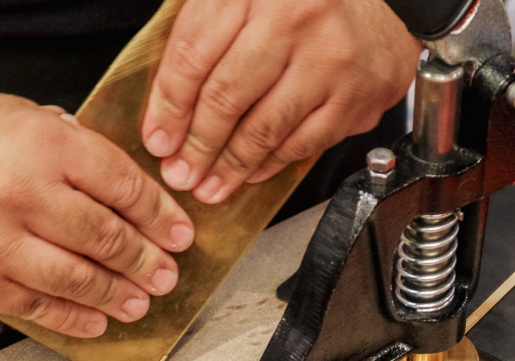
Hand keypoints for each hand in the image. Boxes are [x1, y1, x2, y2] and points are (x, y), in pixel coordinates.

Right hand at [0, 93, 193, 337]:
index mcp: (43, 144)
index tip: (180, 234)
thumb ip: (76, 152)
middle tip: (165, 273)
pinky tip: (96, 319)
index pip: (123, 186)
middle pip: (107, 237)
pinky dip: (76, 318)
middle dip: (146, 261)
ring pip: (80, 280)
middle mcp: (22, 193)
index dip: (161, 216)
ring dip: (118, 295)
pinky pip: (41, 307)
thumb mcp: (22, 120)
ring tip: (139, 301)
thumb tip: (134, 194)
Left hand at [141, 0, 420, 203]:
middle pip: (226, 97)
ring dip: (230, 166)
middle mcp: (295, 20)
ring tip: (210, 186)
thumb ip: (208, 30)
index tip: (158, 139)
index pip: (195, 54)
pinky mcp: (356, 97)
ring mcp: (330, 61)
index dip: (169, 105)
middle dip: (197, 146)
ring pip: (264, 128)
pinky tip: (251, 171)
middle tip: (180, 172)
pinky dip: (271, 163)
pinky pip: (302, 143)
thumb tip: (168, 103)